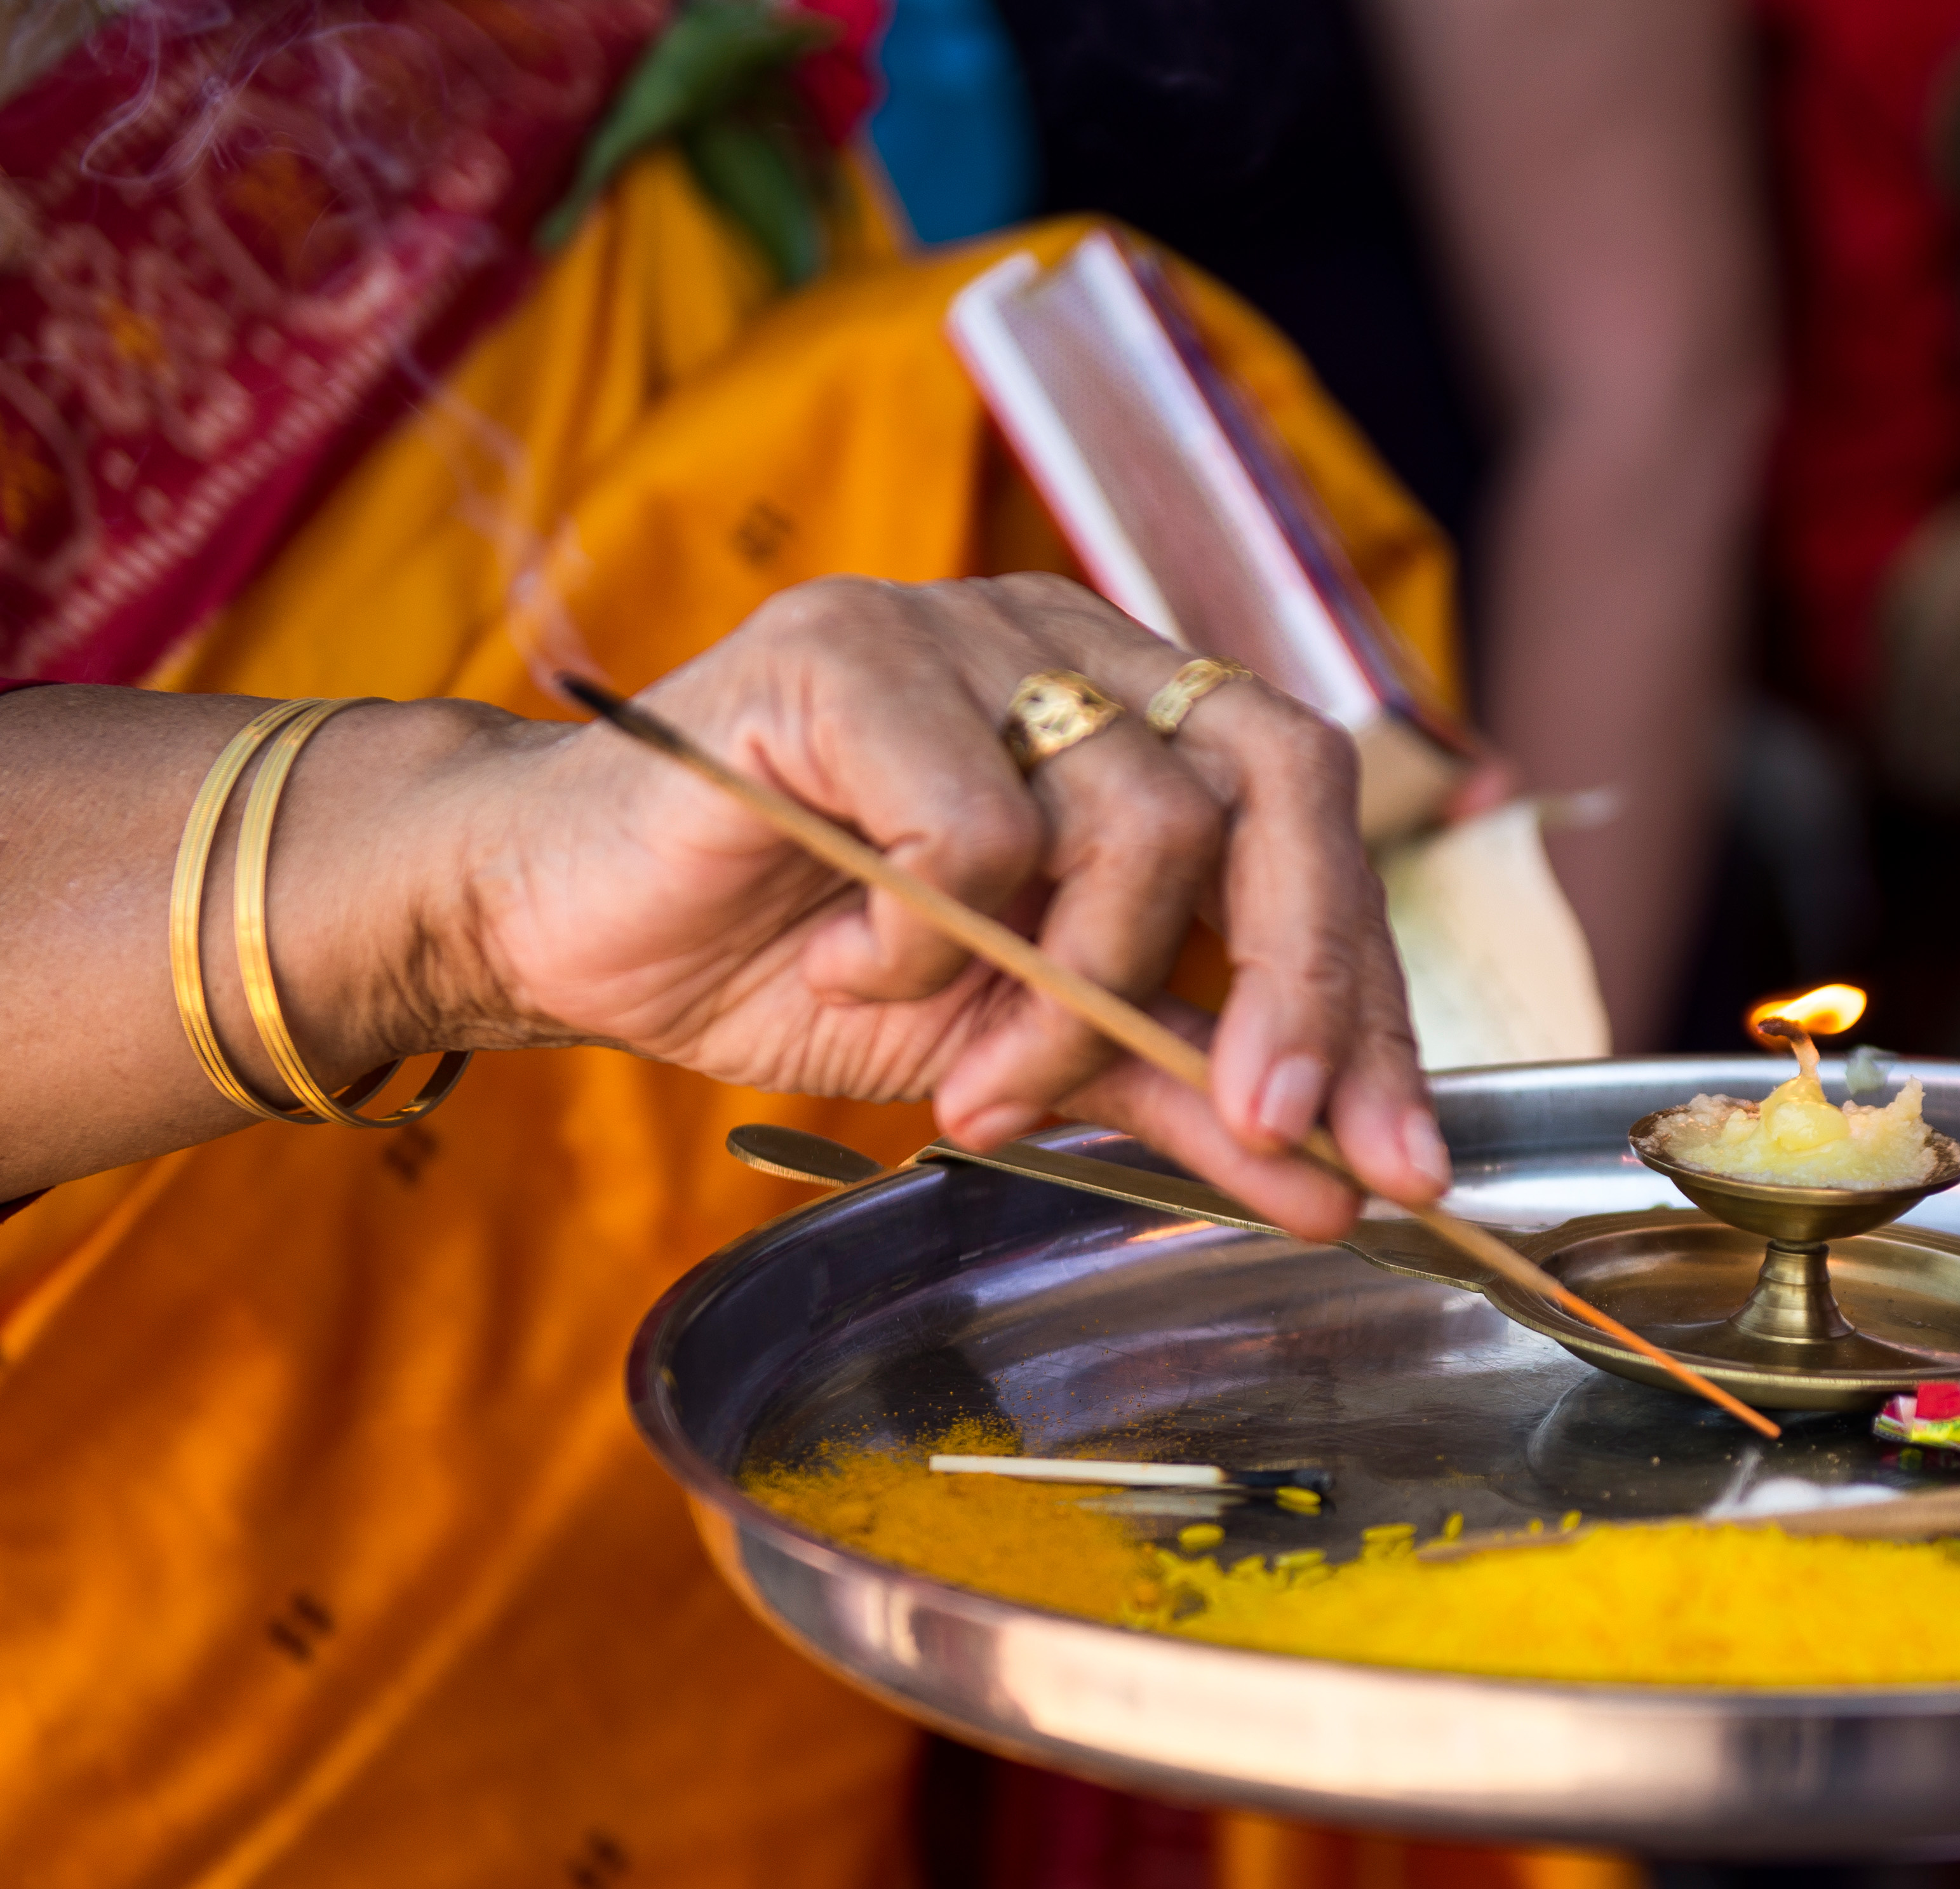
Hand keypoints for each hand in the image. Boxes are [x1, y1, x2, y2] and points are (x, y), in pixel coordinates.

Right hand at [430, 575, 1442, 1234]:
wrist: (564, 922)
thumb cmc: (798, 964)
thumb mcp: (1028, 1054)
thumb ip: (1181, 1097)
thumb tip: (1338, 1189)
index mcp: (1139, 715)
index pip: (1318, 829)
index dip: (1371, 999)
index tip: (1395, 1164)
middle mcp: (1075, 644)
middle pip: (1280, 782)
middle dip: (1298, 980)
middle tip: (1270, 1127)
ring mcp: (964, 627)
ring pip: (1131, 822)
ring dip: (1070, 1002)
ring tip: (976, 1085)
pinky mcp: (845, 647)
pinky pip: (972, 822)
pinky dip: (929, 939)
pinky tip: (850, 965)